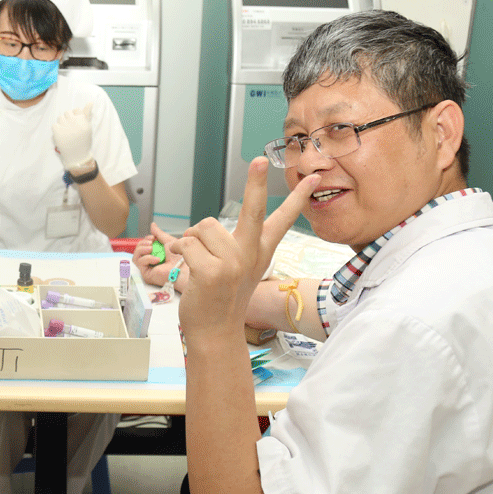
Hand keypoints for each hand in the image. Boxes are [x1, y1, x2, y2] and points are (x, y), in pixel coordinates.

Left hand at [52, 103, 93, 170]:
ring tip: (66, 132)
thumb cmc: (84, 140)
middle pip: (67, 112)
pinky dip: (57, 130)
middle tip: (71, 129)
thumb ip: (87, 114)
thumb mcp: (88, 127)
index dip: (76, 116)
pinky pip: (54, 125)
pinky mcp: (57, 132)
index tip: (76, 124)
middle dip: (68, 119)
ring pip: (60, 118)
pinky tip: (61, 135)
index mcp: (83, 120)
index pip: (76, 110)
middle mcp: (74, 122)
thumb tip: (90, 102)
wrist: (77, 156)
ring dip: (62, 123)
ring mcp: (65, 126)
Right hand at [134, 224, 180, 286]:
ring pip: (136, 257)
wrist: (182, 267)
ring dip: (142, 249)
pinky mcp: (146, 274)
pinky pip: (140, 263)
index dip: (145, 240)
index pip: (143, 246)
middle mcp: (150, 262)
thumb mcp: (167, 241)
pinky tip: (156, 259)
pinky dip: (147, 258)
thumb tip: (152, 225)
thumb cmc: (179, 257)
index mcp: (155, 254)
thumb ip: (159, 233)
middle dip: (142, 244)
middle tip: (151, 243)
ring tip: (151, 248)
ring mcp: (148, 268)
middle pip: (137, 251)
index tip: (152, 237)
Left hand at [171, 157, 317, 346]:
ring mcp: (233, 264)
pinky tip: (187, 269)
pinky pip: (187, 244)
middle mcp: (251, 255)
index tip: (311, 177)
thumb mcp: (236, 270)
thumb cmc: (220, 299)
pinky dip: (180, 253)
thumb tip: (205, 227)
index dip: (298, 197)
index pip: (283, 220)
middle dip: (256, 184)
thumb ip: (231, 245)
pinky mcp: (212, 272)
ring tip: (197, 262)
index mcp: (260, 252)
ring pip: (204, 227)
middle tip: (258, 160)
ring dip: (192, 240)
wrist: (214, 333)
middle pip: (254, 210)